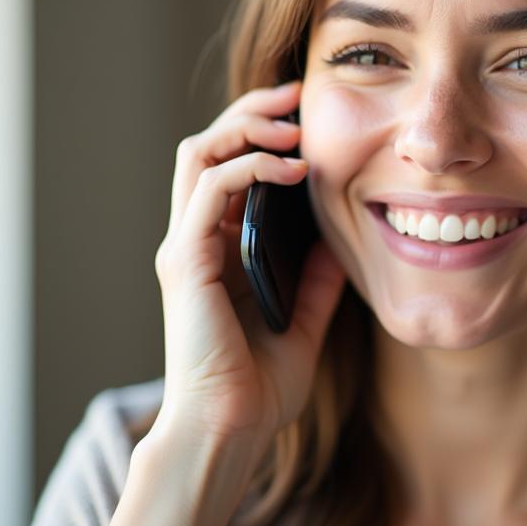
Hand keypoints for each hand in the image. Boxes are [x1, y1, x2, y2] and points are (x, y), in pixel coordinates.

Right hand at [148, 79, 346, 461]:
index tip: (308, 115)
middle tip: (297, 94)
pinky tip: (292, 168)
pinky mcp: (185, 260)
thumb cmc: (258, 386)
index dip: (263, 133)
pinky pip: (210, 188)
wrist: (229, 431)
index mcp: (218, 251)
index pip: (228, 167)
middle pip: (208, 146)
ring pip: (199, 154)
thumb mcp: (304, 320)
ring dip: (246, 126)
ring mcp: (185, 247)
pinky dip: (249, 165)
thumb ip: (317, 280)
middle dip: (252, 111)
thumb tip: (341, 242)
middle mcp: (194, 240)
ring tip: (293, 122)